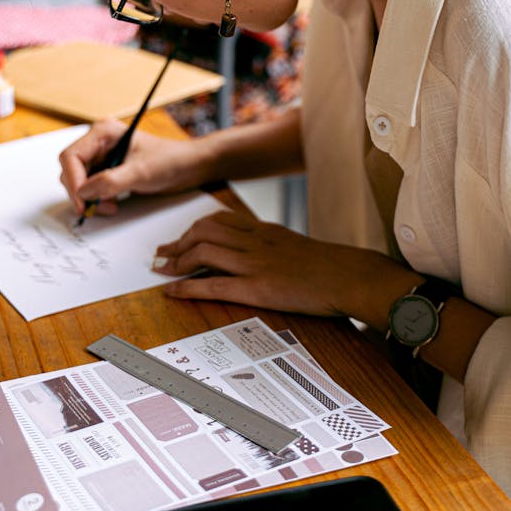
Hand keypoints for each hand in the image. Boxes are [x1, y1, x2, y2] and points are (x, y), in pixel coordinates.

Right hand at [59, 120, 211, 217]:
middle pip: (71, 170)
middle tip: (95, 209)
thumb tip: (83, 192)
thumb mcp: (141, 172)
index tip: (83, 202)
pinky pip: (90, 186)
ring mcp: (101, 156)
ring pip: (79, 181)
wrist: (187, 167)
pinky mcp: (107, 169)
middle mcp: (98, 142)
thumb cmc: (169, 161)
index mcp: (103, 132)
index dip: (73, 180)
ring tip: (109, 206)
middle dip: (81, 192)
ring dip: (89, 197)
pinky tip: (112, 203)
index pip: (71, 157)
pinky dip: (97, 198)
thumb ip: (111, 181)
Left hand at [152, 210, 399, 318]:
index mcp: (264, 229)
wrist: (350, 276)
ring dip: (177, 261)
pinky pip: (214, 284)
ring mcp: (255, 263)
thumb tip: (252, 251)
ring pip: (204, 251)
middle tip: (160, 255)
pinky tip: (172, 291)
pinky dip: (187, 286)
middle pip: (204, 230)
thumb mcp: (295, 246)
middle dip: (177, 243)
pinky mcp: (258, 288)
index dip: (192, 228)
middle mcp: (255, 240)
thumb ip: (271, 244)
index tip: (177, 239)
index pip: (218, 219)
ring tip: (162, 271)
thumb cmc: (329, 267)